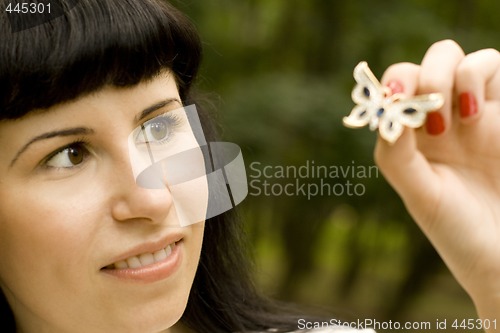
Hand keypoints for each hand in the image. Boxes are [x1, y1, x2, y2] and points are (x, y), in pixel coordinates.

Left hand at [375, 39, 499, 328]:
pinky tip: (476, 113)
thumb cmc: (458, 229)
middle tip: (431, 115)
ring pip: (465, 59)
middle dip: (427, 75)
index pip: (399, 85)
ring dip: (455, 75)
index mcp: (414, 134)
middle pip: (432, 61)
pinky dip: (481, 77)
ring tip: (461, 116)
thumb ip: (396, 155)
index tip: (397, 99)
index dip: (396, 83)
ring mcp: (479, 115)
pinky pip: (494, 69)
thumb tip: (389, 111)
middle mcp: (444, 119)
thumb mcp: (418, 194)